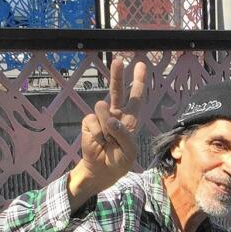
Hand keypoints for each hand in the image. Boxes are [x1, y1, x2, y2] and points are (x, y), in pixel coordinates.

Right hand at [69, 58, 148, 206]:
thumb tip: (109, 117)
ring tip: (108, 141)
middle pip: (117, 91)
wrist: (102, 170)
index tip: (141, 65)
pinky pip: (93, 122)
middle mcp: (116, 115)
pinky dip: (97, 134)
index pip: (135, 97)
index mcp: (130, 120)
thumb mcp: (129, 150)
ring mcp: (101, 117)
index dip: (138, 82)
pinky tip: (98, 141)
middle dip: (118, 75)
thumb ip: (123, 134)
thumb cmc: (119, 160)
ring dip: (106, 128)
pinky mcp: (89, 123)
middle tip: (118, 61)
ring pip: (103, 109)